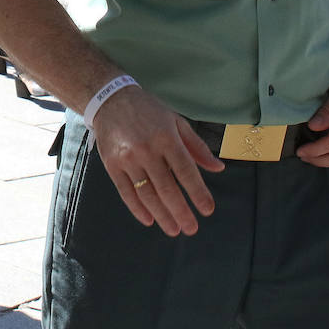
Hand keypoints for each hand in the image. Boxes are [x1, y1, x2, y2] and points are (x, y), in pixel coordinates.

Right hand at [90, 87, 223, 235]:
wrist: (110, 99)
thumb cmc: (148, 111)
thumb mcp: (176, 121)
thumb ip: (197, 147)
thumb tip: (218, 168)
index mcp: (166, 137)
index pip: (185, 171)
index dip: (197, 192)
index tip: (207, 210)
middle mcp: (146, 149)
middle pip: (166, 187)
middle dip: (180, 211)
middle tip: (191, 228)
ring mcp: (127, 158)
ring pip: (146, 193)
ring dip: (161, 214)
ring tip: (173, 229)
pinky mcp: (112, 164)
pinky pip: (125, 191)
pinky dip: (137, 208)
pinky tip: (148, 219)